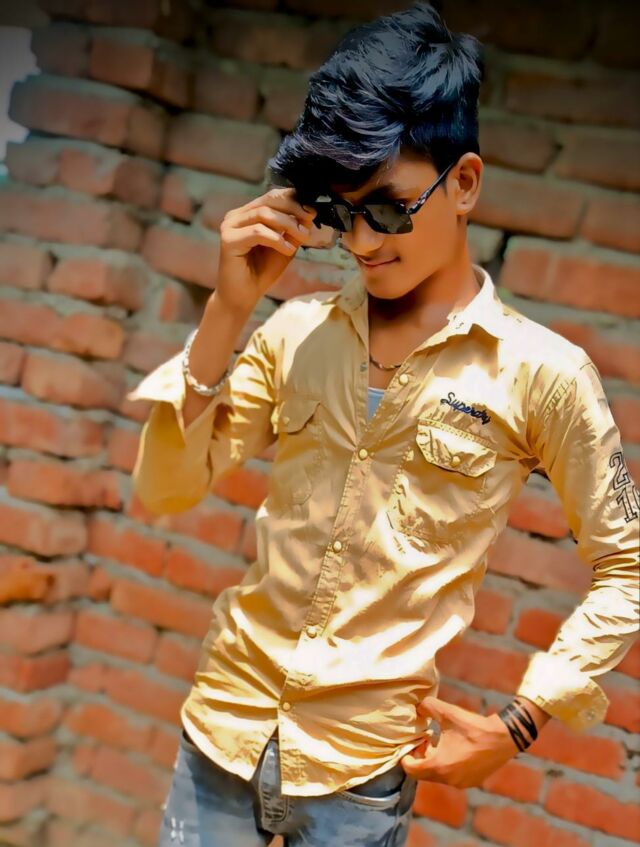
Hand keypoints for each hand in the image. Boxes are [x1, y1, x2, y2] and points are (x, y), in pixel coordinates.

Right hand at [216, 187, 317, 313]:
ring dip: (288, 224)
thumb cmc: (261, 273)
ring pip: (264, 214)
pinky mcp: (228, 240)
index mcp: (249, 214)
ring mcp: (230, 226)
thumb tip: (310, 213)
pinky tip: (288, 249)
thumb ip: (294, 231)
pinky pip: (257, 232)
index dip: (294, 199)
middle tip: (310, 219)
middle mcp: (237, 216)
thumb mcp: (285, 247)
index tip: (313, 210)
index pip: (273, 197)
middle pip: (269, 200)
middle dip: (294, 208)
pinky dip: (276, 239)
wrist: (242, 298)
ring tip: (302, 238)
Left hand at [400, 696, 521, 788]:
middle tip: (425, 740)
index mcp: (439, 766)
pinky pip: (451, 776)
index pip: (411, 770)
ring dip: (433, 761)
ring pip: (437, 775)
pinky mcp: (471, 782)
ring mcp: (461, 783)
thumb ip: (427, 707)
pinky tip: (454, 749)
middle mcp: (448, 779)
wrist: (503, 738)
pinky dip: (447, 766)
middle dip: (420, 758)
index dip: (405, 757)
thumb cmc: (473, 726)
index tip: (411, 744)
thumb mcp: (447, 712)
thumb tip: (416, 707)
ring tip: (439, 742)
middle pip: (423, 774)